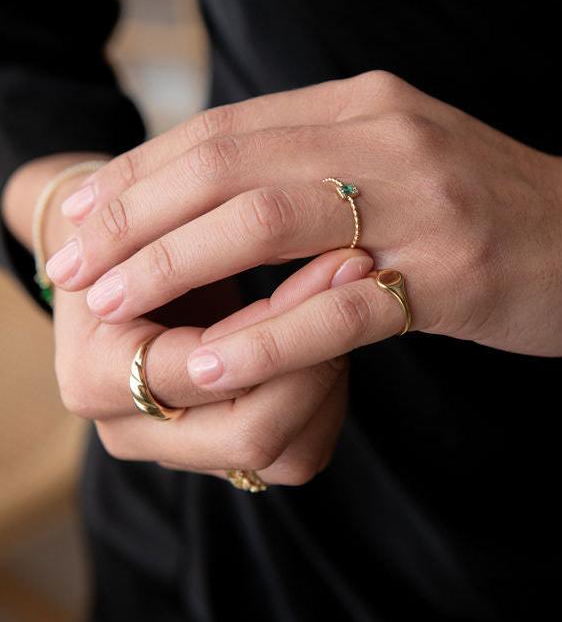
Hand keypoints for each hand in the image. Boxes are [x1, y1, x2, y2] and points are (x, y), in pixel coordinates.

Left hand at [47, 71, 561, 392]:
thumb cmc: (489, 207)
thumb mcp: (397, 163)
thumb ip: (319, 169)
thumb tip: (224, 199)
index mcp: (363, 106)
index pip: (223, 130)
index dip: (141, 174)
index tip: (86, 220)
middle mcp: (384, 137)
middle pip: (225, 165)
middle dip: (134, 218)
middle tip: (72, 267)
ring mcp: (420, 202)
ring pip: (266, 221)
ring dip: (174, 266)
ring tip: (110, 308)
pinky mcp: (451, 273)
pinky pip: (339, 306)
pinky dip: (268, 335)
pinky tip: (209, 363)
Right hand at [57, 246, 371, 484]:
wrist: (118, 278)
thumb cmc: (135, 244)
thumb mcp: (146, 229)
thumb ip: (182, 240)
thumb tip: (261, 218)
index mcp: (95, 377)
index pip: (204, 369)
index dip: (277, 323)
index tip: (336, 268)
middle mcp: (132, 432)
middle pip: (252, 435)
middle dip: (315, 364)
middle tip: (352, 298)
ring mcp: (180, 451)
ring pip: (285, 456)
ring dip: (328, 384)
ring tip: (344, 319)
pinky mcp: (220, 453)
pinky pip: (297, 455)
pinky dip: (327, 404)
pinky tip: (328, 350)